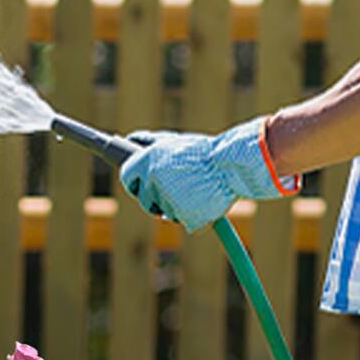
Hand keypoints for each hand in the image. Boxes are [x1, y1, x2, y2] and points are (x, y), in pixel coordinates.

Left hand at [120, 116, 286, 231]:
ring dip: (175, 206)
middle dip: (156, 198)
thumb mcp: (174, 141)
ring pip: (164, 212)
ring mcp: (167, 200)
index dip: (136, 183)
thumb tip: (129, 139)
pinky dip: (192, 215)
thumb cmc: (204, 152)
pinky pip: (182, 220)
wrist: (232, 164)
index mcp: (146, 161)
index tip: (144, 184)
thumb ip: (150, 142)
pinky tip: (203, 199)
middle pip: (144, 199)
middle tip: (176, 188)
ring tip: (195, 189)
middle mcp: (152, 181)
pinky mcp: (183, 216)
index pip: (127, 178)